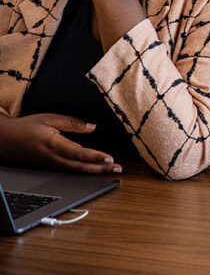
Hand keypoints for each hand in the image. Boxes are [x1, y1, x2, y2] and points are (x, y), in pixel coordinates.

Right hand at [0, 114, 121, 173]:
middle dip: (100, 168)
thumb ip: (72, 123)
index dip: (95, 157)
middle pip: (80, 166)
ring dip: (94, 171)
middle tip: (117, 168)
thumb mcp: (49, 119)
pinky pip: (69, 170)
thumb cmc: (26, 127)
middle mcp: (52, 158)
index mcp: (53, 144)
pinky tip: (94, 170)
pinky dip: (83, 171)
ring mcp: (50, 165)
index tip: (110, 158)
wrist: (5, 140)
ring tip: (110, 170)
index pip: (78, 153)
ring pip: (75, 171)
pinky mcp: (49, 167)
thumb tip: (92, 127)